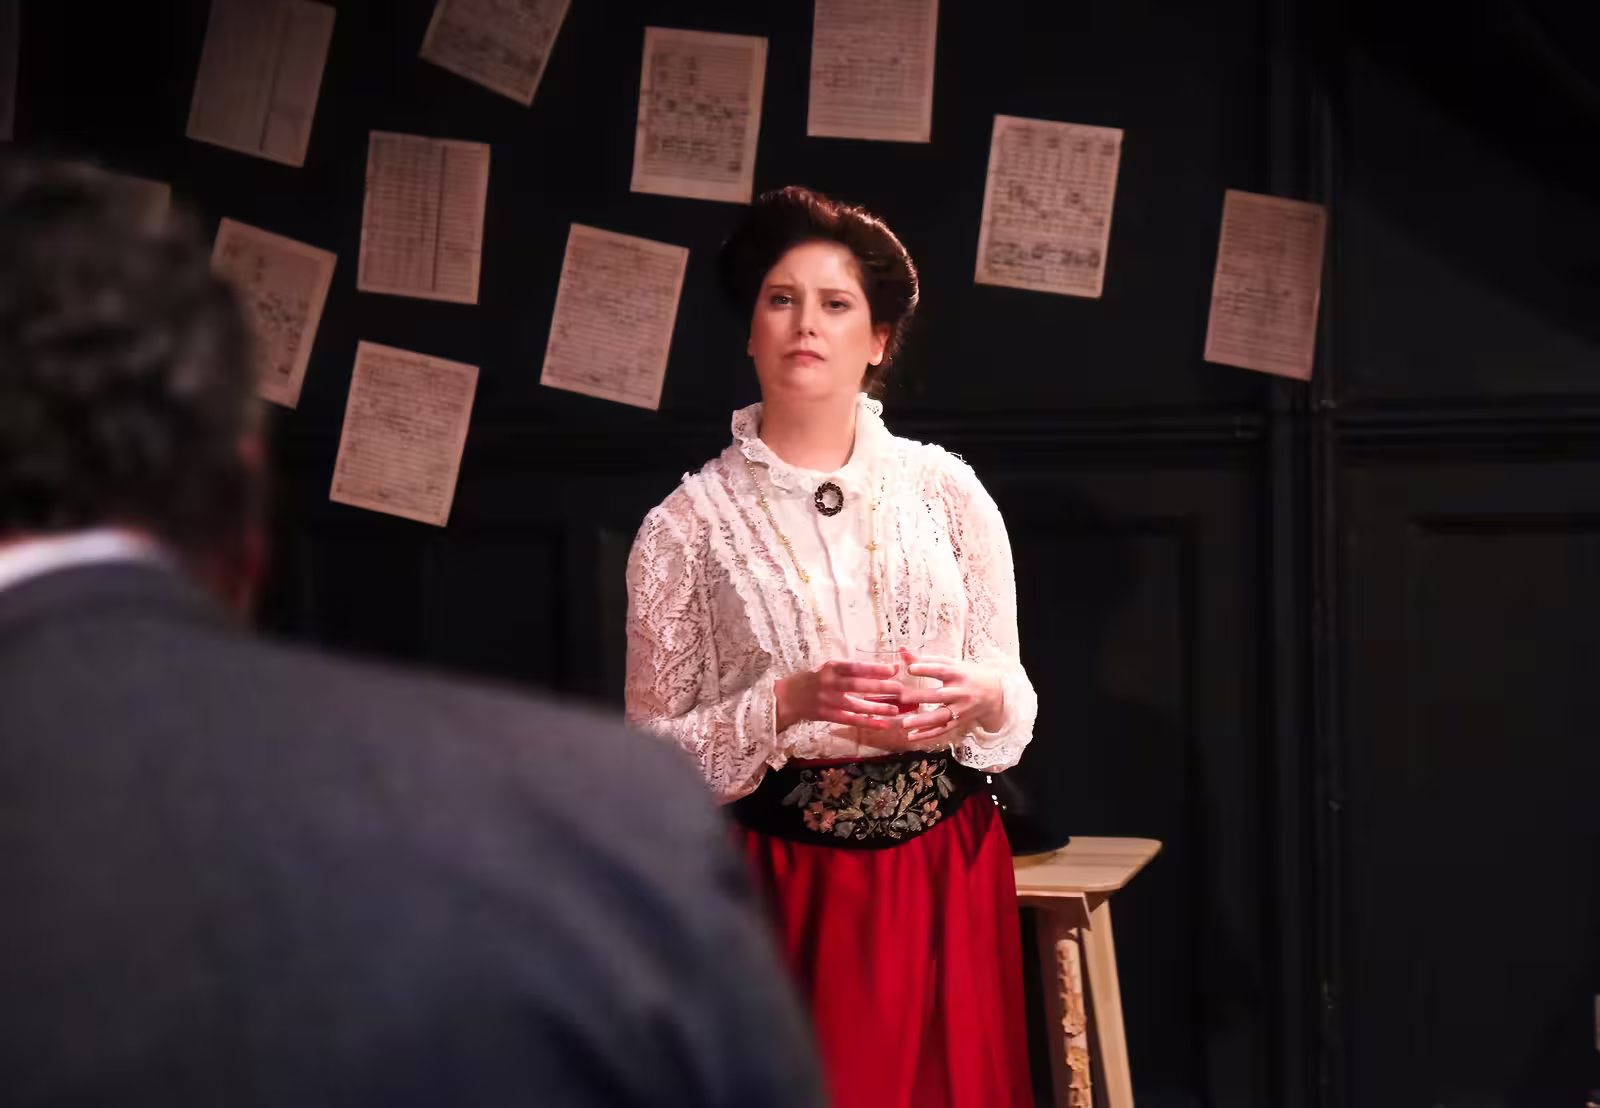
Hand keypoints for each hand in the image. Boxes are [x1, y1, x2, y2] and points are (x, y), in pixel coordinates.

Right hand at [774, 660, 905, 733]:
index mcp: (830, 667)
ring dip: (877, 707)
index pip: (855, 667)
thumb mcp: (826, 667)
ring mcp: (827, 701)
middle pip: (858, 686)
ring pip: (856, 705)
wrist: (786, 697)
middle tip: (900, 688)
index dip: (875, 668)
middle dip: (881, 687)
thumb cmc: (810, 679)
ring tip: (895, 709)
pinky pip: (851, 720)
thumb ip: (847, 669)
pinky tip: (882, 724)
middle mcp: (829, 683)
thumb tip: (877, 669)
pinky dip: (867, 722)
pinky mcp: (827, 715)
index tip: (893, 669)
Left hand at [893, 650, 1005, 745]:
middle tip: (901, 697)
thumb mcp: (952, 664)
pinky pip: (942, 730)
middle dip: (920, 697)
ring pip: (940, 716)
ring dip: (922, 721)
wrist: (995, 694)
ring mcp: (960, 709)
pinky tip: (912, 736)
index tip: (910, 668)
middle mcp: (960, 692)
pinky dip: (927, 734)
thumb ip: (926, 660)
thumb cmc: (968, 675)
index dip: (926, 669)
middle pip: (939, 695)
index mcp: (958, 674)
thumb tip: (903, 651)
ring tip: (904, 723)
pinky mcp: (959, 722)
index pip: (941, 670)